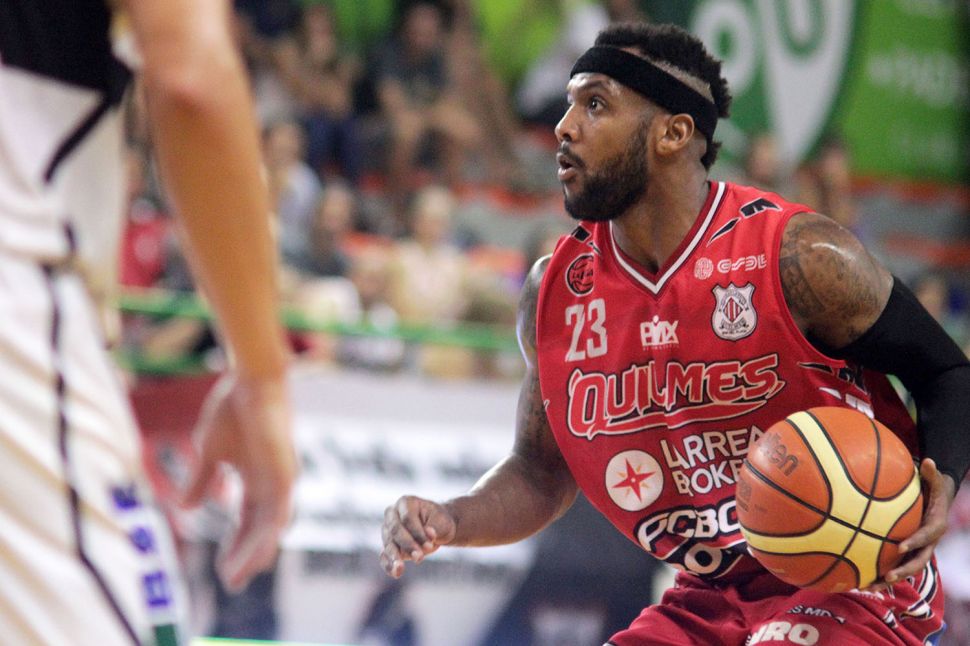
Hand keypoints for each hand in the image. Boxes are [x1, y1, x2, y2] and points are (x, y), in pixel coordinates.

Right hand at [182, 372, 296, 591]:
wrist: (249, 382)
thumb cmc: (231, 410)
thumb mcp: (209, 453)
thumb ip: (202, 480)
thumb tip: (187, 509)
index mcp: (256, 479)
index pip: (247, 521)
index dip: (235, 545)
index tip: (221, 570)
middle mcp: (272, 484)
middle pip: (260, 530)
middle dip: (245, 557)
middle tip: (231, 583)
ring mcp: (282, 480)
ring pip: (272, 528)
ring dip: (255, 552)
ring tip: (238, 576)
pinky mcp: (286, 474)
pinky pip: (280, 512)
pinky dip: (269, 534)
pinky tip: (259, 553)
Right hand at [380, 496, 456, 577]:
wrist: (437, 528)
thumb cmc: (439, 521)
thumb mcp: (442, 521)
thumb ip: (435, 528)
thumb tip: (429, 534)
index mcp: (405, 502)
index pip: (408, 518)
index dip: (418, 532)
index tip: (430, 544)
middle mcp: (392, 514)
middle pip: (395, 530)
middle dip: (408, 545)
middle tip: (420, 557)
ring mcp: (387, 530)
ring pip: (388, 544)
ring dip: (396, 557)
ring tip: (401, 569)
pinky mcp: (388, 545)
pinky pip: (384, 556)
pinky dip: (388, 565)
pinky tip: (395, 573)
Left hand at [867, 458, 955, 590]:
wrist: (937, 501)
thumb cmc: (932, 488)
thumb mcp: (935, 480)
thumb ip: (931, 473)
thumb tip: (928, 460)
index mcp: (935, 526)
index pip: (926, 536)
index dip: (915, 541)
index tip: (901, 545)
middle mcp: (928, 543)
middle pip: (918, 562)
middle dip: (903, 571)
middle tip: (886, 577)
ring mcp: (917, 550)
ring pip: (904, 569)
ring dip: (886, 580)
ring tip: (866, 587)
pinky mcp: (906, 552)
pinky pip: (893, 564)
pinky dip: (877, 573)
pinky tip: (856, 579)